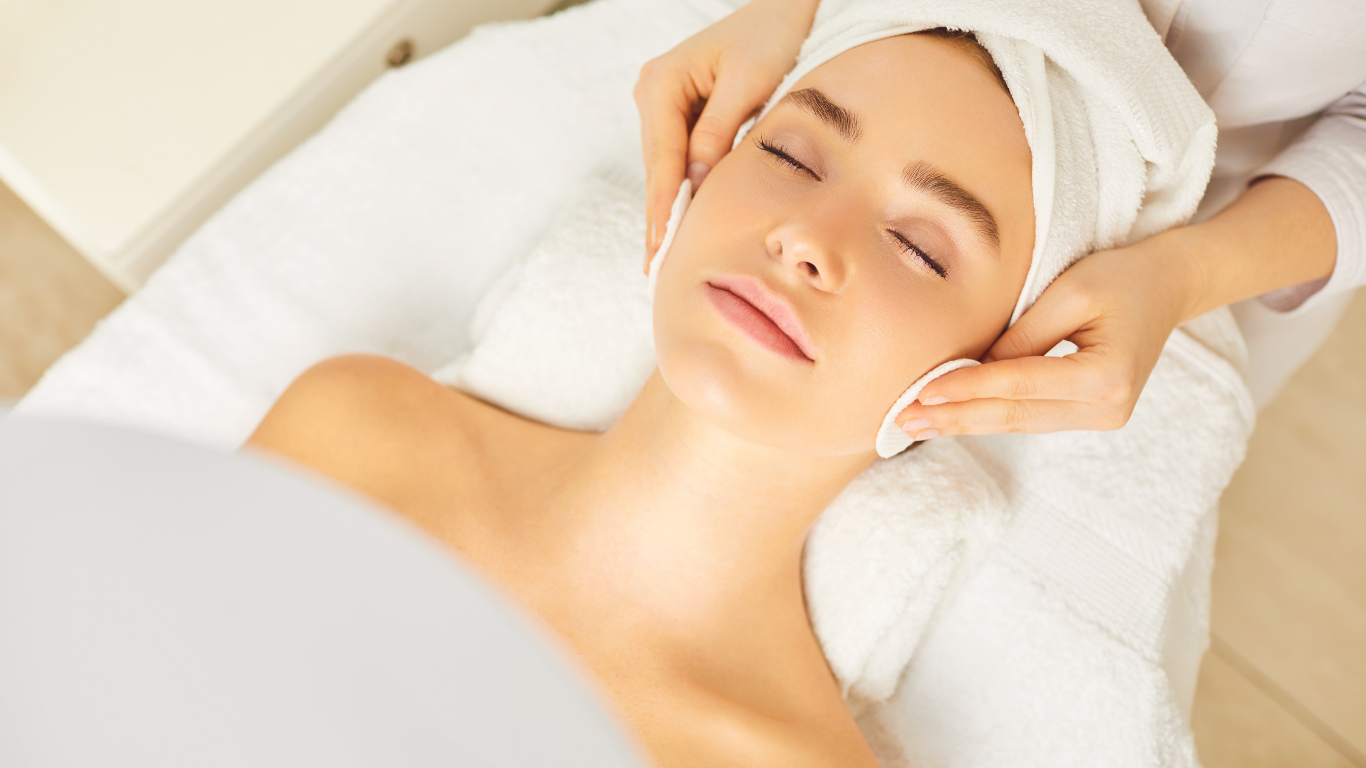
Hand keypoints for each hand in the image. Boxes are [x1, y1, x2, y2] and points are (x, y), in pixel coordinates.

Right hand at [634, 0, 818, 271]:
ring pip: (667, 167)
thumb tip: (697, 183)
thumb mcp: (749, 83)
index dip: (662, 207)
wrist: (786, 9)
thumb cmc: (772, 37)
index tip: (659, 247)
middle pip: (658, 168)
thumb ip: (719, 133)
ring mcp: (663, 104)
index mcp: (661, 83)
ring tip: (665, 256)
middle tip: (657, 267)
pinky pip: (681, 159)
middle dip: (662, 215)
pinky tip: (684, 224)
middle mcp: (652, 93)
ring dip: (671, 207)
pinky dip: (686, 189)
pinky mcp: (680, 114)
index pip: (662, 158)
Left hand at [894, 234, 1202, 437]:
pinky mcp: (1088, 415)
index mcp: (1107, 376)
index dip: (967, 389)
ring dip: (964, 423)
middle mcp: (1108, 409)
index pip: (1019, 383)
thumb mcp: (1069, 290)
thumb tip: (972, 369)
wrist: (1169, 285)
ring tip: (914, 425)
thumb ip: (1021, 334)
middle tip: (901, 422)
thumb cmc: (1121, 276)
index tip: (921, 393)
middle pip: (1014, 415)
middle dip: (955, 419)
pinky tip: (949, 417)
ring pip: (1018, 423)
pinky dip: (987, 415)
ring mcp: (1102, 418)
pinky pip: (1029, 417)